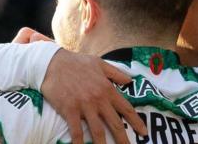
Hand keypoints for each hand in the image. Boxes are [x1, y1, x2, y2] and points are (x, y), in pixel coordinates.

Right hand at [12, 27, 147, 142]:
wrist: (53, 62)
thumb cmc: (77, 62)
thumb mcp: (99, 63)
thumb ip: (116, 73)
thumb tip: (130, 80)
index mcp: (107, 88)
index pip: (126, 108)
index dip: (136, 122)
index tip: (144, 132)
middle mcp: (99, 99)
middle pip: (115, 123)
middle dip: (123, 139)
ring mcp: (84, 106)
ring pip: (98, 130)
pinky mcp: (69, 110)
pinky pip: (76, 131)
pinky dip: (80, 143)